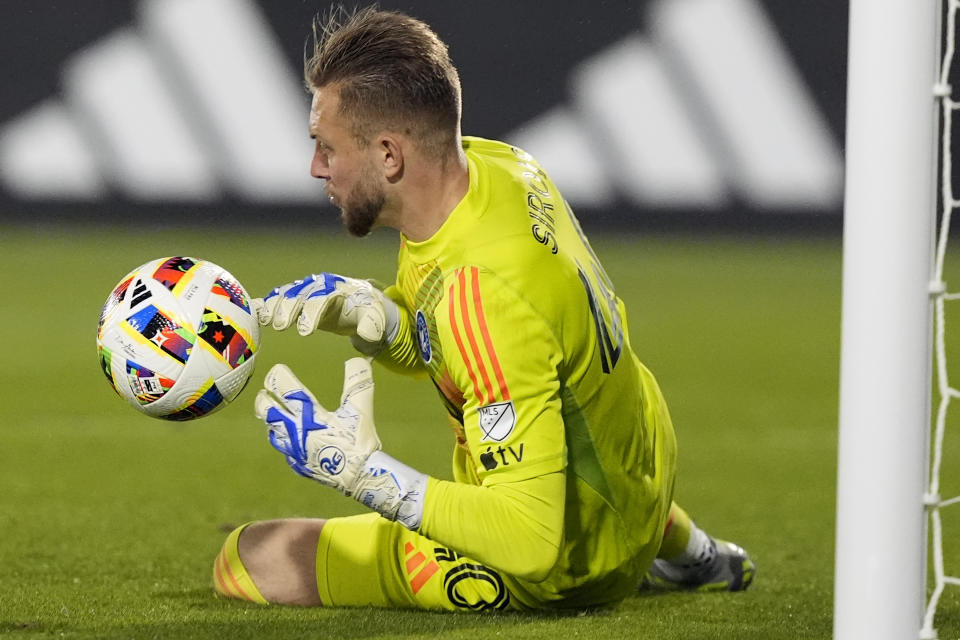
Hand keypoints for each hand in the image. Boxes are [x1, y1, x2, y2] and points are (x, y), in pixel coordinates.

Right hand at [253, 273, 398, 354]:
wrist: (358, 302)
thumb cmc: (366, 310)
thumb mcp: (375, 316)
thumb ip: (373, 324)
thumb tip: (369, 335)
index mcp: (337, 289)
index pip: (322, 298)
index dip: (311, 314)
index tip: (304, 332)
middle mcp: (318, 286)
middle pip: (300, 294)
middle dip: (288, 309)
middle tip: (280, 326)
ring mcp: (304, 291)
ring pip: (285, 294)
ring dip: (273, 306)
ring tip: (263, 321)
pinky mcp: (295, 298)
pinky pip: (277, 298)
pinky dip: (265, 303)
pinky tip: (253, 313)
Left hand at [254, 358, 380, 495]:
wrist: (359, 477)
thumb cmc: (359, 442)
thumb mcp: (360, 409)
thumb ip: (358, 382)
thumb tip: (356, 360)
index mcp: (309, 414)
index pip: (285, 389)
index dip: (278, 377)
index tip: (277, 370)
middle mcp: (296, 431)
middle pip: (267, 411)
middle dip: (264, 399)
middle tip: (265, 393)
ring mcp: (294, 449)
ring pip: (272, 431)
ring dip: (270, 420)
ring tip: (272, 413)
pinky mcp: (297, 463)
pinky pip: (283, 449)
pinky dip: (283, 439)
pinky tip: (287, 438)